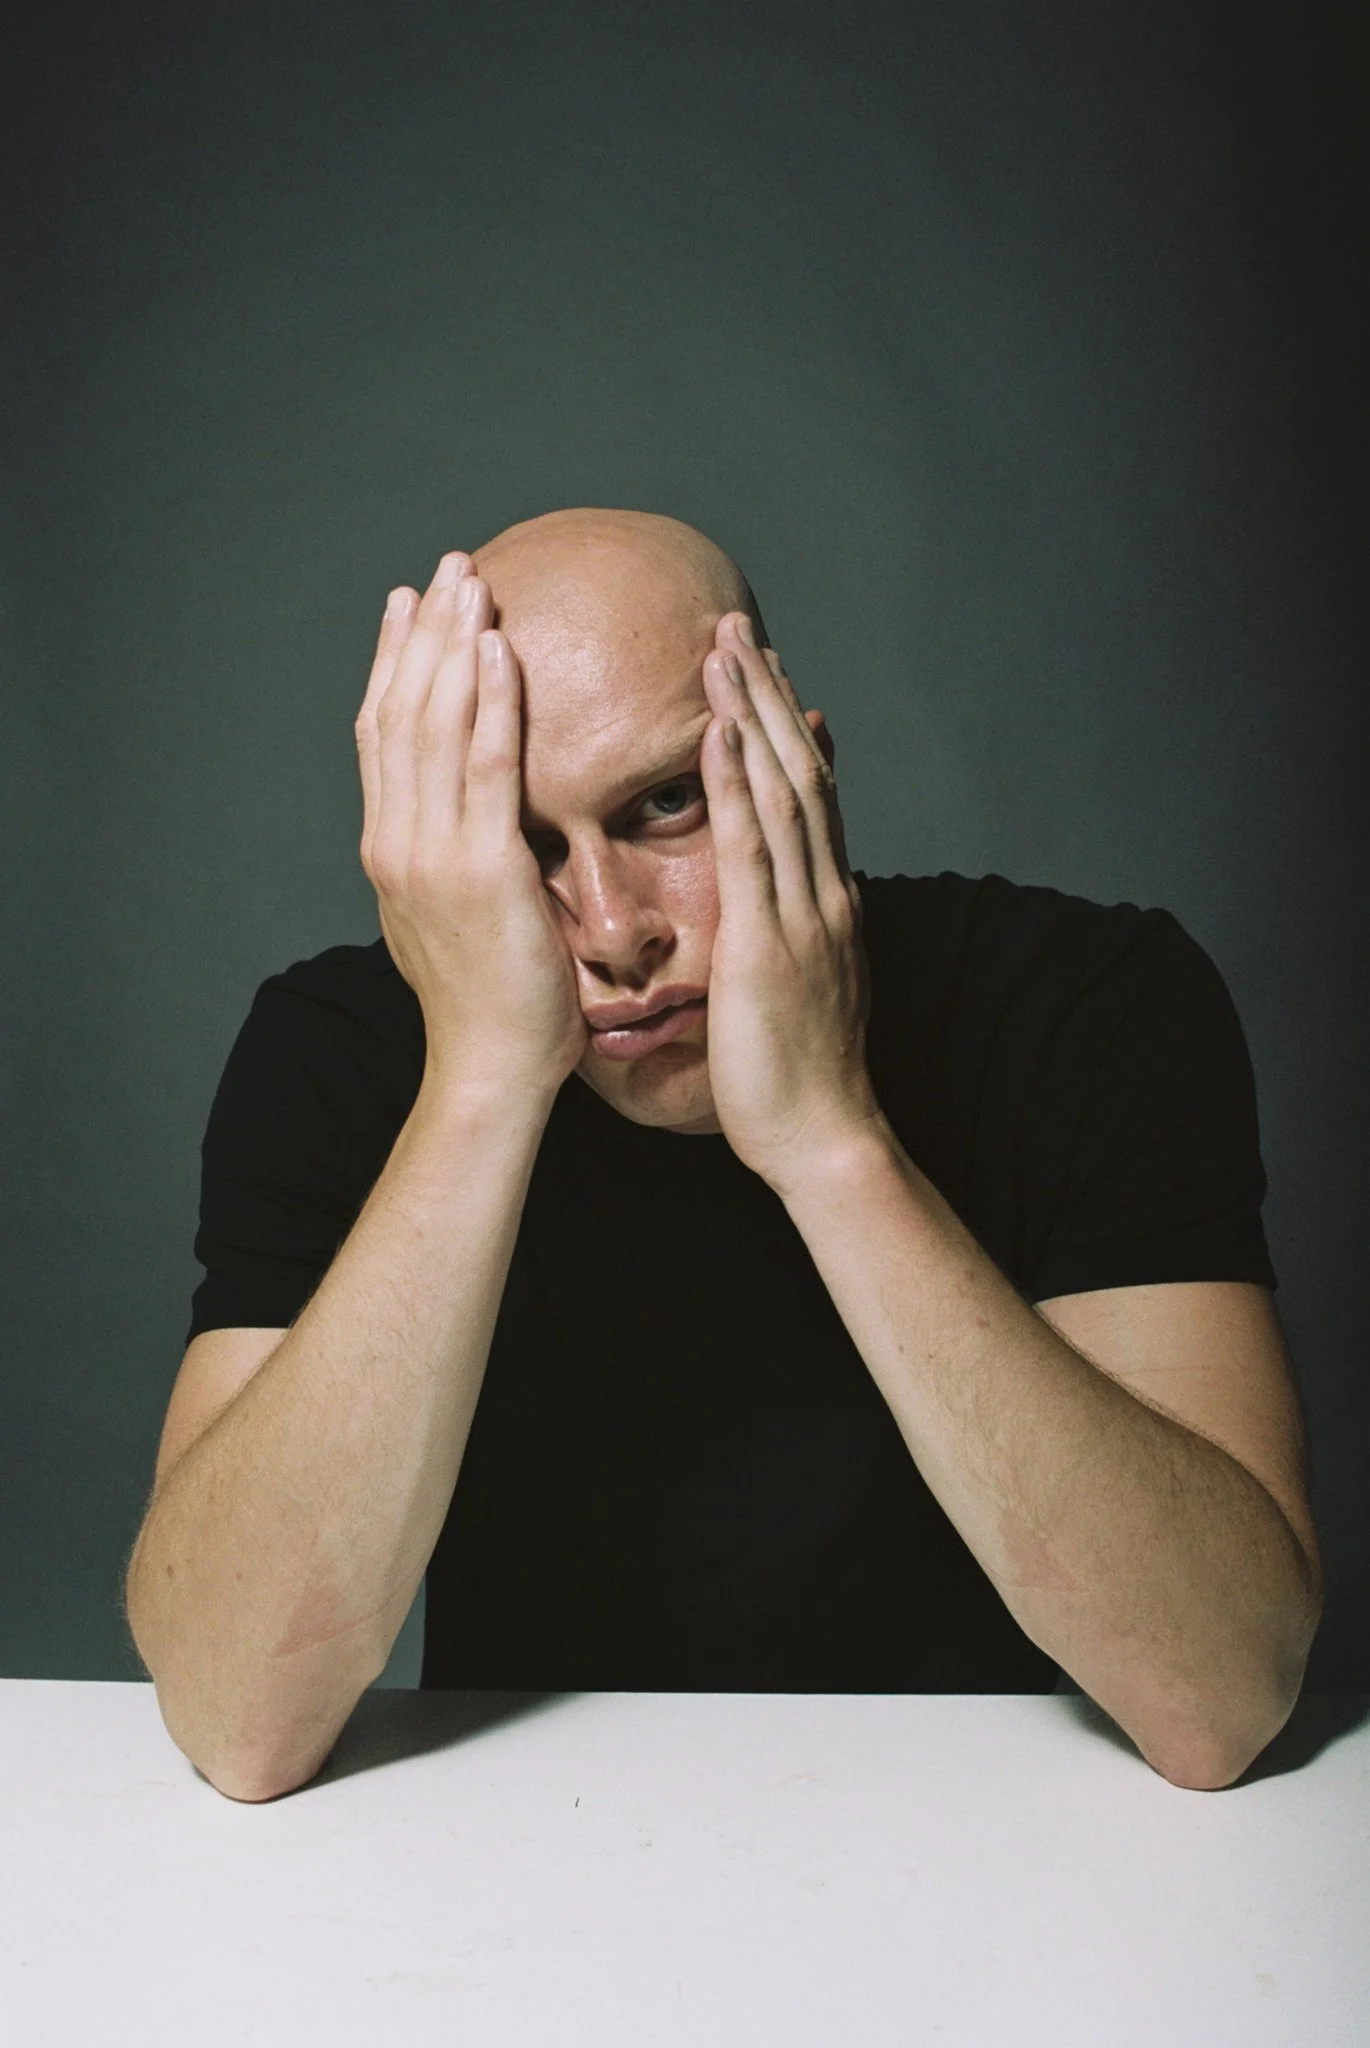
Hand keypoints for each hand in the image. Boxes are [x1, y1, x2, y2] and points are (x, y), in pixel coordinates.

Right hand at [355, 552, 586, 1100]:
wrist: (492, 1070)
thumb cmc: (494, 1004)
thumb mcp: (458, 918)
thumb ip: (457, 861)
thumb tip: (476, 826)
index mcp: (390, 851)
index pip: (382, 735)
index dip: (394, 664)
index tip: (409, 607)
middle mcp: (397, 842)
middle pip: (401, 713)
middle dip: (423, 634)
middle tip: (446, 569)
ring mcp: (431, 854)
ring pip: (434, 726)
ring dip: (453, 647)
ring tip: (470, 584)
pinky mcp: (480, 870)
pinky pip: (483, 767)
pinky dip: (488, 702)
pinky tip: (498, 650)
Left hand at [698, 613, 883, 1196]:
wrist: (822, 1137)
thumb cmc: (797, 1076)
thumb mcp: (800, 986)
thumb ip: (789, 933)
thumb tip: (777, 905)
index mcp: (825, 902)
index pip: (808, 794)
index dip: (783, 727)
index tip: (757, 670)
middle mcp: (822, 893)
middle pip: (798, 770)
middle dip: (764, 695)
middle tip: (734, 626)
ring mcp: (802, 914)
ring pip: (780, 792)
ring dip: (750, 715)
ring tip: (721, 649)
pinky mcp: (768, 943)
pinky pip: (751, 851)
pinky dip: (736, 787)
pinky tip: (716, 737)